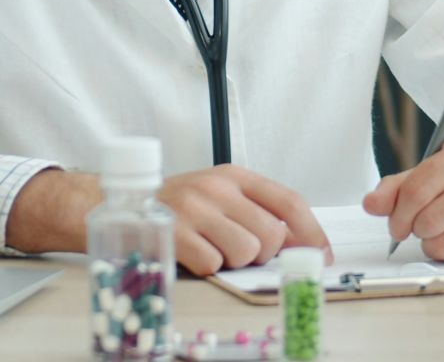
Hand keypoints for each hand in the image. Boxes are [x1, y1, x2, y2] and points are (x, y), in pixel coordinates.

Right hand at [159, 165, 332, 275]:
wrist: (121, 204)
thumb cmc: (179, 205)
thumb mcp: (220, 195)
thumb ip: (258, 211)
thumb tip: (300, 243)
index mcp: (235, 175)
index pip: (288, 201)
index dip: (312, 232)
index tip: (322, 255)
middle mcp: (216, 187)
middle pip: (271, 234)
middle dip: (264, 253)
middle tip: (242, 250)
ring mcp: (194, 209)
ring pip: (246, 252)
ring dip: (235, 262)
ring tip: (214, 249)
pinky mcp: (174, 233)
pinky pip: (213, 265)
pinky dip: (208, 268)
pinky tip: (194, 253)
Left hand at [363, 136, 443, 264]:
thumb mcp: (435, 172)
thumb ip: (399, 187)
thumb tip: (372, 204)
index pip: (416, 190)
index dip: (397, 214)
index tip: (396, 224)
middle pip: (428, 220)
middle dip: (417, 230)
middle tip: (424, 227)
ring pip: (443, 244)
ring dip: (435, 245)